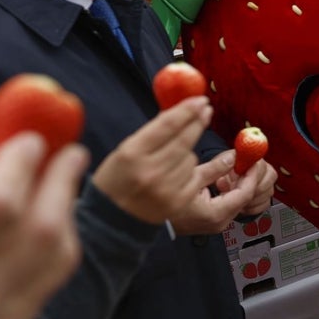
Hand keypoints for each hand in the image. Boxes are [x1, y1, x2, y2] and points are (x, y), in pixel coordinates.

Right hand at [0, 135, 85, 318]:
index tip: (31, 138)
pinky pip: (51, 282)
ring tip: (61, 180)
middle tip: (67, 151)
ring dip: (66, 210)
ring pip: (57, 256)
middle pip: (40, 229)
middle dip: (60, 180)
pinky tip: (49, 221)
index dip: (21, 164)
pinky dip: (57, 243)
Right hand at [90, 96, 211, 223]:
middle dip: (197, 122)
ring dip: (187, 151)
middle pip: (184, 140)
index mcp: (132, 154)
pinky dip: (190, 170)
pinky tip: (181, 169)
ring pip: (191, 158)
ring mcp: (166, 189)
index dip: (187, 110)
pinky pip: (195, 177)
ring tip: (172, 155)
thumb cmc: (117, 178)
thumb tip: (181, 110)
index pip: (167, 125)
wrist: (112, 218)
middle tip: (206, 109)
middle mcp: (150, 171)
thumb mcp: (126, 150)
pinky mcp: (178, 203)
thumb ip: (152, 131)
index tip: (200, 100)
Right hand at [170, 155, 277, 235]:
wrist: (148, 217)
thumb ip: (215, 167)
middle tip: (248, 162)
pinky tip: (226, 178)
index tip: (253, 161)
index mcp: (216, 214)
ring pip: (237, 201)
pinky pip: (228, 203)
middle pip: (244, 198)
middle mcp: (219, 222)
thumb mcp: (192, 178)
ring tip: (237, 168)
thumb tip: (233, 156)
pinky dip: (230, 189)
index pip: (245, 194)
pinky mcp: (211, 220)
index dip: (251, 175)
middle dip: (247, 178)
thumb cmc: (164, 201)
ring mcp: (216, 223)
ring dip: (239, 183)